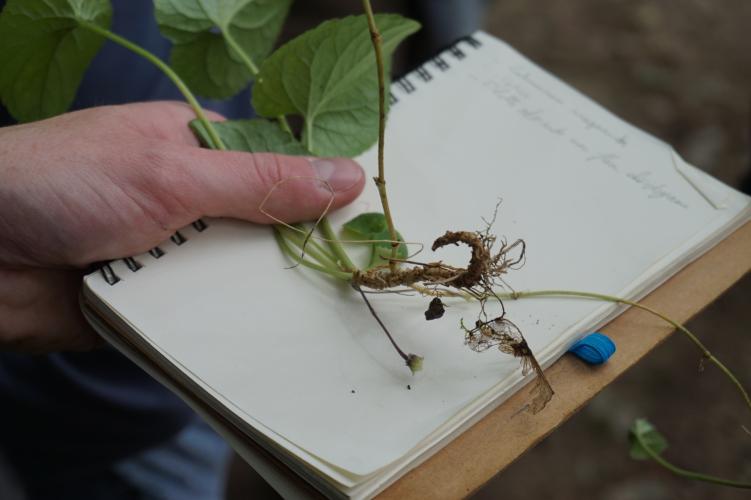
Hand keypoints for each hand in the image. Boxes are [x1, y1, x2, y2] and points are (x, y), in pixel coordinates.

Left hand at [0, 101, 364, 351]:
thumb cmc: (62, 183)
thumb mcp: (173, 172)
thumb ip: (260, 181)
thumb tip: (347, 177)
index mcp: (199, 150)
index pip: (281, 169)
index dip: (323, 195)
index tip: (371, 224)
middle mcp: (193, 201)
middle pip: (268, 229)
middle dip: (300, 253)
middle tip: (359, 282)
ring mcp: (175, 253)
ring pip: (241, 278)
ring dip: (265, 296)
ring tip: (332, 318)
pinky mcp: (158, 302)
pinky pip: (209, 316)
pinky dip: (230, 328)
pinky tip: (273, 343)